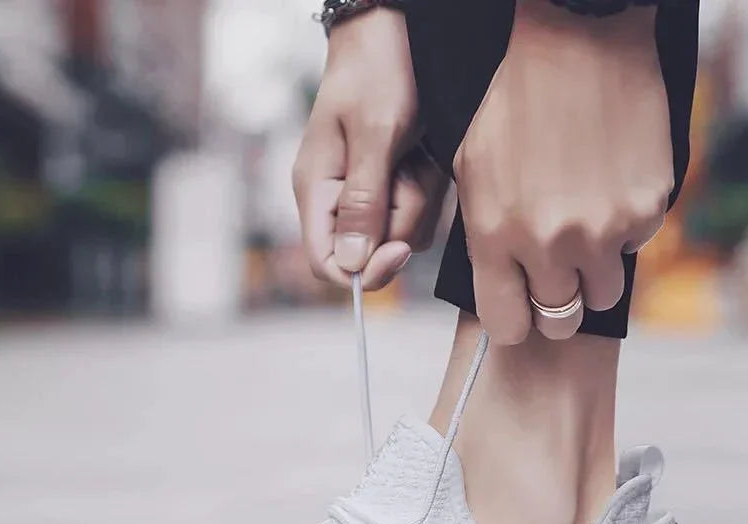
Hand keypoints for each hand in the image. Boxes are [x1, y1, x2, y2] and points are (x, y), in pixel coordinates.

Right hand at [292, 9, 447, 289]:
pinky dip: (430, 186)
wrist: (399, 27)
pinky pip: (422, 211)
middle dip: (401, 217)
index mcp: (317, 191)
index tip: (398, 250)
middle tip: (408, 169)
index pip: (327, 263)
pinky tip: (424, 152)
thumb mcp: (374, 134)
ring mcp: (371, 194)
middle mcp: (341, 200)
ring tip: (414, 152)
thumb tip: (352, 264)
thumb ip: (363, 203)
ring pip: (404, 233)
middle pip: (374, 252)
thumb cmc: (378, 69)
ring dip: (420, 197)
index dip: (363, 270)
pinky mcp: (398, 186)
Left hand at [454, 0, 672, 341]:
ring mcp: (605, 228)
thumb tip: (507, 293)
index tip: (521, 312)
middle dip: (555, 306)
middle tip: (554, 277)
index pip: (508, 327)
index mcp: (496, 237)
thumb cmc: (511, 104)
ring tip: (580, 227)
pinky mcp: (647, 207)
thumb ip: (487, 243)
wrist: (577, 38)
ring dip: (592, 272)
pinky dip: (622, 229)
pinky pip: (634, 245)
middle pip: (560, 321)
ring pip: (603, 293)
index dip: (515, 323)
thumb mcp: (472, 175)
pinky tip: (606, 188)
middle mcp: (551, 243)